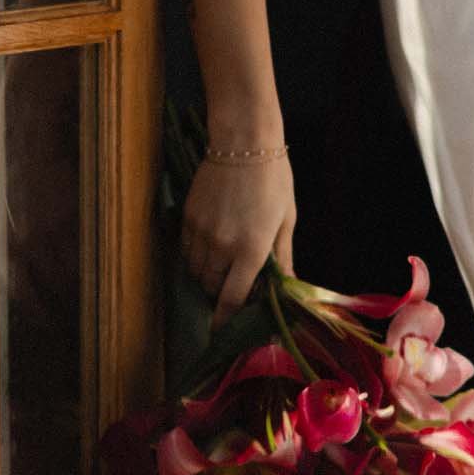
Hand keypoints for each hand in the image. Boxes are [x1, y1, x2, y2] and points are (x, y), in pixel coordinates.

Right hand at [181, 153, 297, 330]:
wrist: (243, 142)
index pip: (232, 298)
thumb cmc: (274, 179)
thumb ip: (282, 257)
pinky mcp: (187, 218)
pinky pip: (186, 251)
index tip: (222, 332)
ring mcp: (201, 232)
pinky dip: (196, 257)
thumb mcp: (286, 219)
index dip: (225, 320)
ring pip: (196, 271)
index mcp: (252, 248)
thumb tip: (287, 286)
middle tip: (234, 286)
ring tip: (223, 265)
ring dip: (208, 276)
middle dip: (221, 293)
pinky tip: (210, 247)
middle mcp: (222, 245)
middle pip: (212, 287)